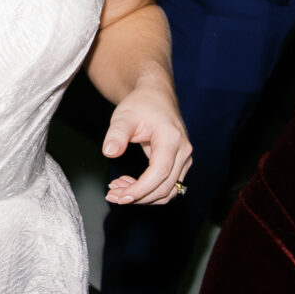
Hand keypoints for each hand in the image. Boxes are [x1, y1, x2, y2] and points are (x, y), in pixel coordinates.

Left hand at [102, 80, 190, 206]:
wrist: (156, 95)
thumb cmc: (141, 104)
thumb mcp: (124, 116)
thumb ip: (117, 134)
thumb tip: (110, 152)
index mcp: (172, 138)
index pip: (159, 173)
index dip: (140, 189)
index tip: (120, 196)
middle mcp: (183, 150)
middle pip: (165, 187)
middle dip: (137, 197)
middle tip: (112, 195)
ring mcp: (184, 158)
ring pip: (168, 191)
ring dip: (143, 197)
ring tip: (118, 190)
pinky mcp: (180, 164)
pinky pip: (168, 186)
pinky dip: (149, 191)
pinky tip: (129, 185)